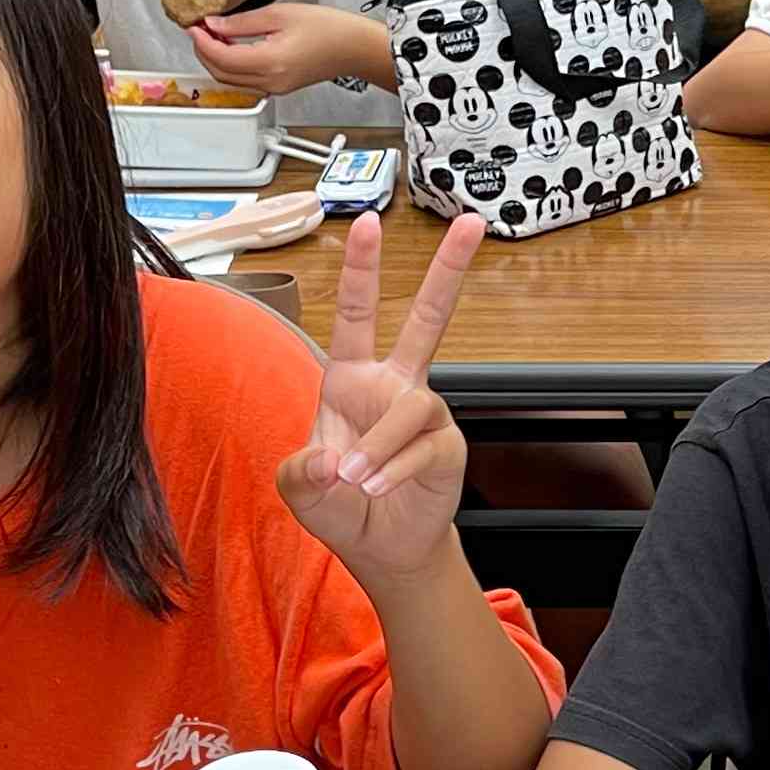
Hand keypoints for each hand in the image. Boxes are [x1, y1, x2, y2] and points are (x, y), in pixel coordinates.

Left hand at [188, 2, 375, 96]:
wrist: (354, 47)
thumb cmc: (328, 29)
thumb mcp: (280, 14)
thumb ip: (242, 22)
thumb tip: (214, 25)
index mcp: (270, 62)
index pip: (220, 57)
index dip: (201, 41)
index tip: (194, 25)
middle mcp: (270, 81)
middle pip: (220, 73)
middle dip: (203, 51)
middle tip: (199, 29)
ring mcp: (274, 88)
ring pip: (230, 80)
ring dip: (216, 59)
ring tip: (214, 35)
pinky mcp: (278, 88)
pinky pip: (244, 81)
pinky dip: (231, 66)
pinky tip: (232, 47)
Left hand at [279, 210, 482, 582]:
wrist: (382, 546)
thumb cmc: (341, 504)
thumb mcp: (299, 487)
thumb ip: (299, 471)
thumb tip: (331, 457)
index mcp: (351, 380)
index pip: (355, 314)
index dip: (360, 269)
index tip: (365, 223)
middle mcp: (393, 386)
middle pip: (428, 319)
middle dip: (448, 270)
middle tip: (470, 222)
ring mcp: (424, 414)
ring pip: (409, 408)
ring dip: (378, 449)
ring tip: (357, 481)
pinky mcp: (446, 445)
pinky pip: (423, 446)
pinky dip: (394, 470)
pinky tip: (378, 487)